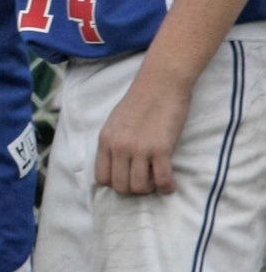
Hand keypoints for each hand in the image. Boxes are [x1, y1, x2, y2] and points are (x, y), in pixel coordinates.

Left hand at [95, 70, 190, 194]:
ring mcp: (140, 149)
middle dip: (133, 189)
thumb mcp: (115, 122)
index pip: (102, 178)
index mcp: (105, 140)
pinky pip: (162, 180)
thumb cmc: (140, 100)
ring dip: (150, 188)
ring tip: (156, 180)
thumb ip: (113, 142)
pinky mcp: (161, 149)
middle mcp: (119, 147)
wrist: (161, 83)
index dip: (115, 183)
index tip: (126, 178)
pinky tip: (170, 184)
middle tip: (144, 181)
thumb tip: (116, 165)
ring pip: (140, 187)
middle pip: (121, 186)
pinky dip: (167, 187)